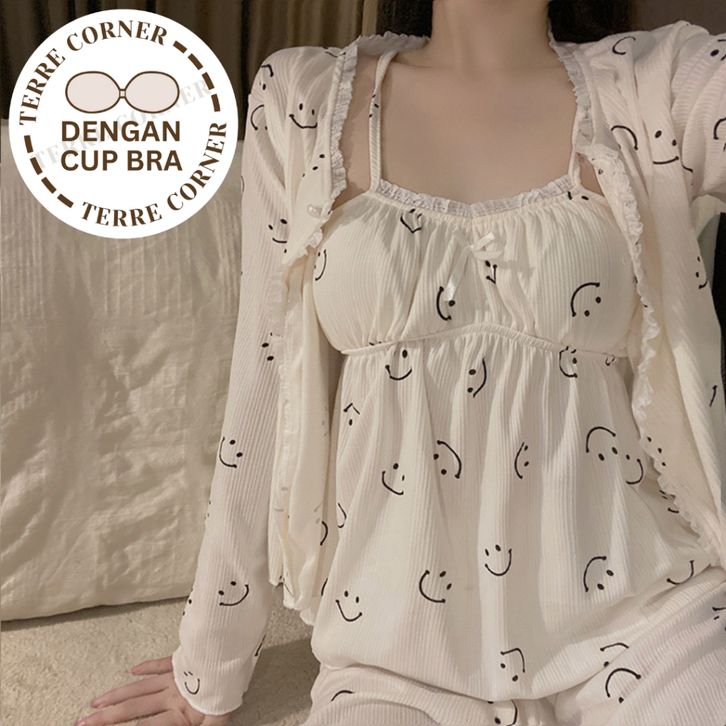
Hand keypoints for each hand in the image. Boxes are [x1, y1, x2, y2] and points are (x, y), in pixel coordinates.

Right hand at [76, 655, 232, 725]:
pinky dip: (146, 666)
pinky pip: (160, 664)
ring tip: (94, 703)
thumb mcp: (220, 717)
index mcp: (178, 713)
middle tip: (82, 722)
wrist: (235, 653)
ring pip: (139, 688)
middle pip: (133, 709)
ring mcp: (173, 677)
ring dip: (116, 695)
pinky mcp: (181, 661)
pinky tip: (132, 670)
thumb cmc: (229, 689)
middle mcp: (170, 696)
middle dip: (106, 718)